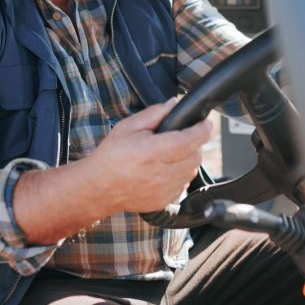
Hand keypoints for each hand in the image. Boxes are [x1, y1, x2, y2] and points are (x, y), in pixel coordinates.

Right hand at [90, 99, 212, 212]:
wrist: (98, 187)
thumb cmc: (111, 156)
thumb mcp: (128, 127)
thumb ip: (154, 114)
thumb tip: (174, 104)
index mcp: (153, 151)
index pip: (190, 140)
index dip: (203, 129)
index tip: (206, 123)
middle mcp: (161, 172)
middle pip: (196, 155)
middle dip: (194, 144)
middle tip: (183, 137)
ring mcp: (164, 189)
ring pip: (192, 170)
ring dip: (188, 159)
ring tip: (172, 153)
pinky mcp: (165, 200)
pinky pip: (184, 184)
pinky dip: (181, 175)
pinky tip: (165, 169)